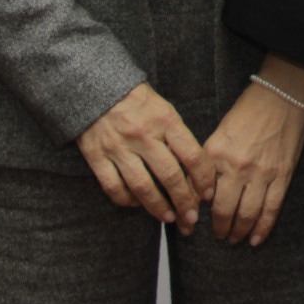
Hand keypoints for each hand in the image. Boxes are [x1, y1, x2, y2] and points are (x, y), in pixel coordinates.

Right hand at [78, 83, 207, 229]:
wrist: (95, 85)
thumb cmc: (137, 100)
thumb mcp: (164, 109)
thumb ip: (179, 136)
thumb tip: (197, 169)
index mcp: (165, 120)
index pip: (192, 155)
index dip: (203, 179)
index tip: (208, 195)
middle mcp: (143, 135)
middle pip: (169, 176)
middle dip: (184, 201)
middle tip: (191, 219)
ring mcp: (118, 147)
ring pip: (142, 186)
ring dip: (158, 207)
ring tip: (169, 218)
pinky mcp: (96, 156)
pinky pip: (113, 186)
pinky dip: (127, 200)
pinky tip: (137, 205)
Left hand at [202, 61, 303, 245]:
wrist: (282, 96)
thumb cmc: (247, 111)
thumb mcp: (218, 134)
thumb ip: (207, 162)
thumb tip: (197, 191)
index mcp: (215, 154)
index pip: (198, 193)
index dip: (193, 214)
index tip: (191, 225)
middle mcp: (236, 167)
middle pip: (223, 210)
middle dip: (218, 228)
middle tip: (218, 236)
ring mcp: (261, 173)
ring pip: (247, 213)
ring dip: (238, 231)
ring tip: (234, 239)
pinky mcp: (282, 175)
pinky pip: (271, 208)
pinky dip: (263, 227)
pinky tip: (256, 239)